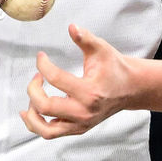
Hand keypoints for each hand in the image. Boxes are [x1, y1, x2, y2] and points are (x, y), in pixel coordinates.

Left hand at [20, 24, 134, 138]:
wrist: (130, 88)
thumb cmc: (115, 68)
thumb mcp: (102, 49)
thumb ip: (85, 38)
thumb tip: (71, 27)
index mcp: (89, 92)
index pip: (55, 79)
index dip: (43, 64)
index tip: (41, 56)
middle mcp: (84, 112)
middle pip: (45, 106)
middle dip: (33, 89)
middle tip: (36, 77)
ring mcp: (80, 124)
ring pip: (45, 129)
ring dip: (31, 113)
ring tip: (32, 97)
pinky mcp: (78, 129)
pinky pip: (51, 133)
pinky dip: (37, 124)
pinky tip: (33, 110)